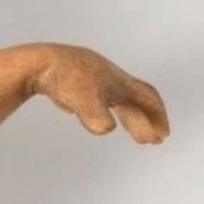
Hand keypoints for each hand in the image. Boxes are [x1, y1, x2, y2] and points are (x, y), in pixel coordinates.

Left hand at [32, 45, 168, 143]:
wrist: (40, 63)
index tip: (162, 135)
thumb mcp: (84, 101)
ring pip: (121, 103)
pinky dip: (110, 114)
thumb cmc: (65, 79)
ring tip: (137, 137)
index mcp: (119, 82)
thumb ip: (97, 117)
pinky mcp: (81, 87)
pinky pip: (102, 102)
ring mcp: (97, 83)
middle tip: (153, 141)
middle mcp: (112, 81)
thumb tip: (106, 128)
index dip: (158, 117)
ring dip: (131, 119)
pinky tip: (103, 123)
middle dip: (147, 122)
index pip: (148, 98)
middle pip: (137, 102)